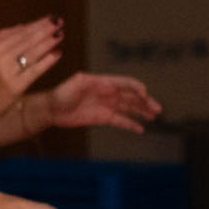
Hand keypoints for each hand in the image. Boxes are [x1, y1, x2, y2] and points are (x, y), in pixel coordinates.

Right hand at [0, 17, 62, 117]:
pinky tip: (58, 54)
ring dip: (48, 42)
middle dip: (45, 29)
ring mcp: (7, 71)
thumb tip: (24, 25)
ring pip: (31, 52)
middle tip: (59, 21)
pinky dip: (47, 61)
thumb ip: (5, 39)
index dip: (37, 23)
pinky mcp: (15, 85)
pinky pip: (34, 70)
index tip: (52, 17)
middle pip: (26, 40)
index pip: (20, 32)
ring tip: (60, 34)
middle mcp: (0, 57)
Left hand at [38, 72, 161, 133]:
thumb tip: (94, 79)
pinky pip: (121, 121)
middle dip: (145, 101)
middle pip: (131, 97)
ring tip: (154, 116)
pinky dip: (131, 124)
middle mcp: (108, 93)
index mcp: (103, 82)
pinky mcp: (103, 118)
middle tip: (157, 109)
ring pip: (130, 108)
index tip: (144, 93)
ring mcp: (107, 106)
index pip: (124, 83)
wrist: (51, 110)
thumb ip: (83, 81)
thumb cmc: (60, 94)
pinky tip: (141, 129)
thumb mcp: (72, 85)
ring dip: (142, 112)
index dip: (136, 87)